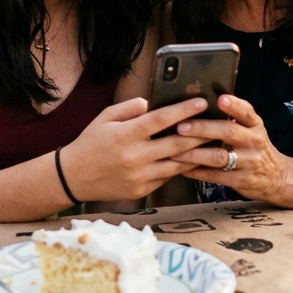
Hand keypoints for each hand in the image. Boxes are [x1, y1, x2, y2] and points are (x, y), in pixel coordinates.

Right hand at [57, 97, 214, 202]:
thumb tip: (153, 103)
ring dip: (198, 154)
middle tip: (219, 123)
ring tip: (214, 143)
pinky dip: (181, 167)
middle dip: (201, 133)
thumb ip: (131, 108)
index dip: (183, 110)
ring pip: (178, 164)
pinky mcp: (142, 190)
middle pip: (176, 144)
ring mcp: (140, 176)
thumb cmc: (90, 142)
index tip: (202, 102)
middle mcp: (135, 156)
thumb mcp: (105, 117)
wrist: (73, 177)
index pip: (160, 120)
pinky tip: (193, 158)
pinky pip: (168, 176)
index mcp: (126, 135)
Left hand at [171, 95, 292, 204]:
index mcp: (255, 125)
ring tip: (174, 151)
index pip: (247, 112)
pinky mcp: (242, 180)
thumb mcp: (252, 128)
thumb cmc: (254, 146)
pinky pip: (216, 176)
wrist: (277, 177)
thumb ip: (234, 116)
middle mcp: (254, 141)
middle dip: (202, 128)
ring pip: (219, 157)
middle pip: (228, 132)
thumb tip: (202, 100)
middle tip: (181, 126)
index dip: (234, 106)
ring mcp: (249, 162)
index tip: (220, 99)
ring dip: (194, 154)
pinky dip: (197, 172)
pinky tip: (182, 168)